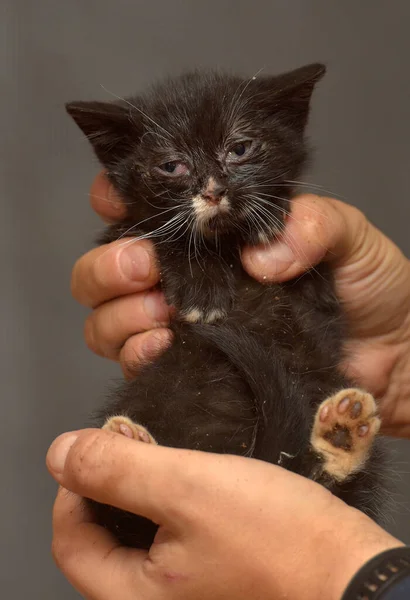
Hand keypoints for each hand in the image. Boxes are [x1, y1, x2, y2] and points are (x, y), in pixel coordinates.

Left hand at [47, 429, 401, 599]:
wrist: (351, 571)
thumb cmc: (281, 541)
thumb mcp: (189, 489)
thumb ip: (119, 470)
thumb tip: (62, 453)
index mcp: (133, 598)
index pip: (69, 537)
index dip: (75, 484)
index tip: (101, 447)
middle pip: (100, 538)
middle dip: (111, 485)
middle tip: (137, 447)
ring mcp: (183, 593)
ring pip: (135, 536)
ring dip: (142, 491)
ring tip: (165, 457)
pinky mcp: (209, 577)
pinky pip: (169, 539)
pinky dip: (170, 504)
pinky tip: (192, 480)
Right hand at [73, 173, 409, 435]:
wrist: (391, 355)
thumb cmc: (371, 287)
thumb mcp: (346, 233)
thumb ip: (309, 223)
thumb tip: (258, 255)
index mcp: (215, 233)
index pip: (144, 209)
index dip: (116, 199)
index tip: (117, 201)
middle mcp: (187, 276)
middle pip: (106, 269)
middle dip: (109, 266)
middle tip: (144, 266)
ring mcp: (182, 324)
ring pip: (107, 316)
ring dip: (119, 312)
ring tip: (160, 310)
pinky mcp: (188, 366)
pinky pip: (133, 360)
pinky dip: (134, 351)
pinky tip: (162, 343)